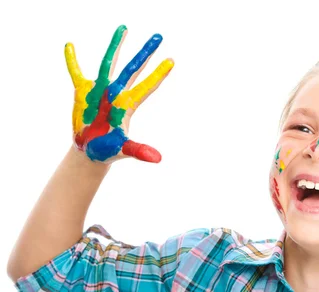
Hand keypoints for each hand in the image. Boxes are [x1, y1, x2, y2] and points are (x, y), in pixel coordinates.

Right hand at [65, 25, 172, 162]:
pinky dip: (72, 60)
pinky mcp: (83, 92)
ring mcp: (100, 90)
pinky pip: (76, 72)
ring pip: (109, 62)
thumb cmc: (108, 151)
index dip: (158, 74)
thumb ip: (139, 151)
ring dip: (115, 46)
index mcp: (128, 105)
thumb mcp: (123, 149)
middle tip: (158, 36)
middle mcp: (116, 94)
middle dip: (145, 53)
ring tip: (124, 28)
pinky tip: (70, 45)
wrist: (89, 151)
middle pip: (133, 68)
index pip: (147, 86)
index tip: (172, 60)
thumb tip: (158, 159)